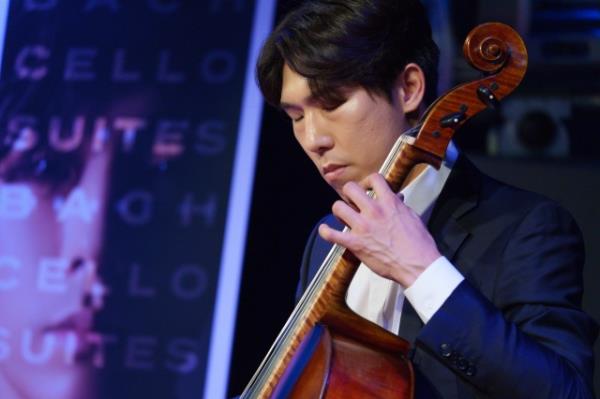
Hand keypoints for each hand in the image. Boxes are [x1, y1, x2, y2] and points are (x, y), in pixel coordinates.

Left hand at [318, 173, 440, 286]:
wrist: (417, 265)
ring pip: (338, 207)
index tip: (368, 189)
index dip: (368, 182)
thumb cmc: (418, 244)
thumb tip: (396, 197)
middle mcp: (373, 211)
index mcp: (389, 203)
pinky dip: (325, 232)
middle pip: (351, 188)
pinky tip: (325, 230)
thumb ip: (399, 206)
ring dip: (339, 210)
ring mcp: (362, 227)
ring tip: (343, 216)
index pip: (374, 179)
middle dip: (350, 193)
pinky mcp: (355, 243)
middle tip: (353, 202)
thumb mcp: (412, 217)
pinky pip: (331, 235)